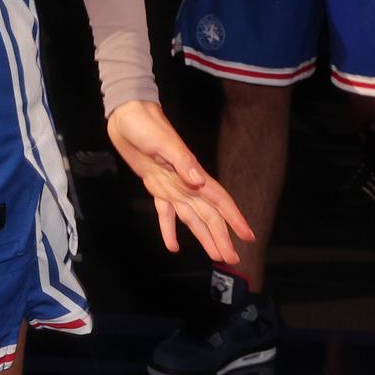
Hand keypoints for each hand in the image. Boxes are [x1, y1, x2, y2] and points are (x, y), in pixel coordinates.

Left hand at [106, 100, 253, 262]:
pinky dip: (169, 229)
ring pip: (192, 218)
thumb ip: (182, 162)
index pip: (219, 201)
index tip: (248, 236)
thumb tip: (199, 183)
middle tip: (233, 260)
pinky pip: (165, 213)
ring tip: (216, 256)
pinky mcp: (155, 185)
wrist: (127, 114)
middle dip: (221, 237)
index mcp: (193, 174)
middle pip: (208, 216)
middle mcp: (186, 184)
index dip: (234, 219)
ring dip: (204, 237)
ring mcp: (171, 186)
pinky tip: (173, 246)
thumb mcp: (163, 143)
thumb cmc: (146, 126)